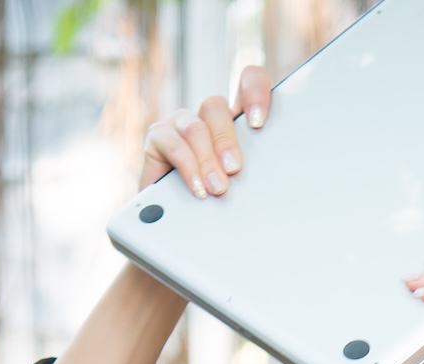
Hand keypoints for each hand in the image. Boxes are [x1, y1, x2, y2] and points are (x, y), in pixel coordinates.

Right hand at [141, 65, 272, 197]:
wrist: (177, 221)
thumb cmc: (217, 202)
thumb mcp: (242, 186)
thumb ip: (252, 174)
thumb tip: (264, 179)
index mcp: (237, 120)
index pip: (248, 82)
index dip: (255, 91)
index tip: (258, 122)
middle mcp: (207, 117)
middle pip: (215, 105)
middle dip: (226, 139)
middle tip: (234, 169)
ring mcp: (181, 123)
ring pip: (194, 126)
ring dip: (207, 158)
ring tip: (217, 188)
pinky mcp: (158, 137)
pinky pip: (172, 143)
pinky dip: (187, 167)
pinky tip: (197, 187)